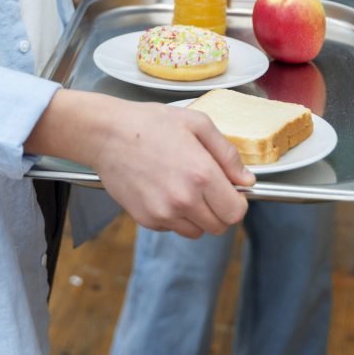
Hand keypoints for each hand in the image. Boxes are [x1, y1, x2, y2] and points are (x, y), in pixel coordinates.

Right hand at [92, 98, 253, 237]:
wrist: (107, 133)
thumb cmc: (150, 123)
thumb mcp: (196, 123)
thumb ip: (227, 153)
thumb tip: (246, 180)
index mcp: (202, 175)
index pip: (236, 212)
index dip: (237, 202)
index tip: (230, 191)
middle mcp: (184, 199)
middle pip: (219, 227)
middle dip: (219, 209)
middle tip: (206, 186)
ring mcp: (164, 213)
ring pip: (197, 232)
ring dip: (198, 215)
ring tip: (183, 186)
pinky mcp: (147, 220)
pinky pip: (173, 228)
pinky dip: (175, 215)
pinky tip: (164, 189)